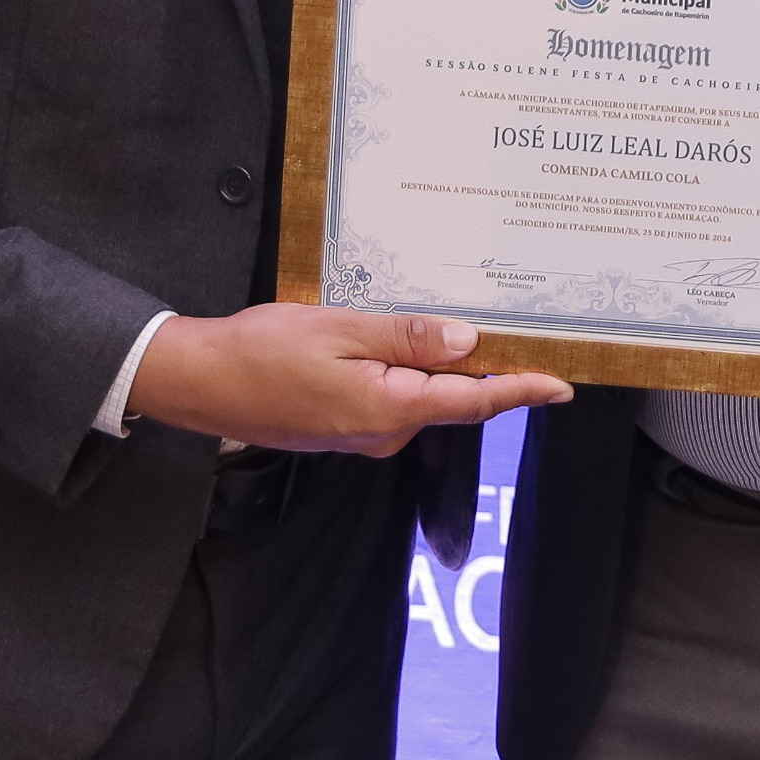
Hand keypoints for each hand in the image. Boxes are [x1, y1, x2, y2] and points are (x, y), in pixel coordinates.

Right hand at [126, 305, 570, 456]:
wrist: (198, 382)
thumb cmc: (262, 351)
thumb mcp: (339, 329)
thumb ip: (407, 338)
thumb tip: (469, 343)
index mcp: (389, 409)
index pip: (472, 403)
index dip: (521, 391)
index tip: (562, 386)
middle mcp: (383, 433)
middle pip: (451, 400)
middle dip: (484, 370)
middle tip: (517, 330)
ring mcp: (361, 436)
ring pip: (419, 398)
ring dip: (438, 368)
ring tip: (456, 324)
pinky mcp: (343, 429)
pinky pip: (390, 400)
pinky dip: (405, 374)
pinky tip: (398, 342)